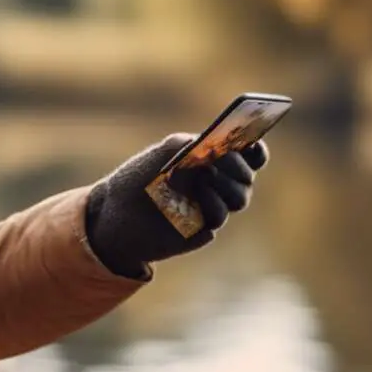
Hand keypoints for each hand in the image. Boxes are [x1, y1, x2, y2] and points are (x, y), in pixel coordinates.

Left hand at [85, 133, 269, 278]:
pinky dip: (211, 203)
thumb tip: (221, 146)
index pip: (248, 155)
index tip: (251, 143)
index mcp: (211, 161)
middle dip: (237, 165)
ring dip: (227, 184)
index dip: (255, 150)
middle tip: (221, 157)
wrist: (116, 213)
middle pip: (247, 176)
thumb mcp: (166, 151)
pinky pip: (219, 216)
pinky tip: (197, 195)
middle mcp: (217, 184)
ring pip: (240, 197)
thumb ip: (194, 144)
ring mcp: (212, 207)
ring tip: (205, 175)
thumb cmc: (141, 176)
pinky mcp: (203, 228)